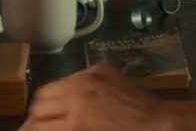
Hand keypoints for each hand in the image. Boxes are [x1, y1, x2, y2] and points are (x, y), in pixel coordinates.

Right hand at [22, 64, 178, 130]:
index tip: (38, 129)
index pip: (38, 123)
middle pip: (40, 102)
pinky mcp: (100, 69)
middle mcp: (78, 94)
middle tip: (46, 123)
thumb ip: (69, 130)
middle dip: (40, 115)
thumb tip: (54, 126)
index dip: (36, 128)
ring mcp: (89, 78)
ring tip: (58, 111)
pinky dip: (71, 88)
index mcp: (76, 121)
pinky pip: (74, 76)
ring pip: (53, 87)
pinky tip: (79, 98)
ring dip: (52, 100)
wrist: (159, 123)